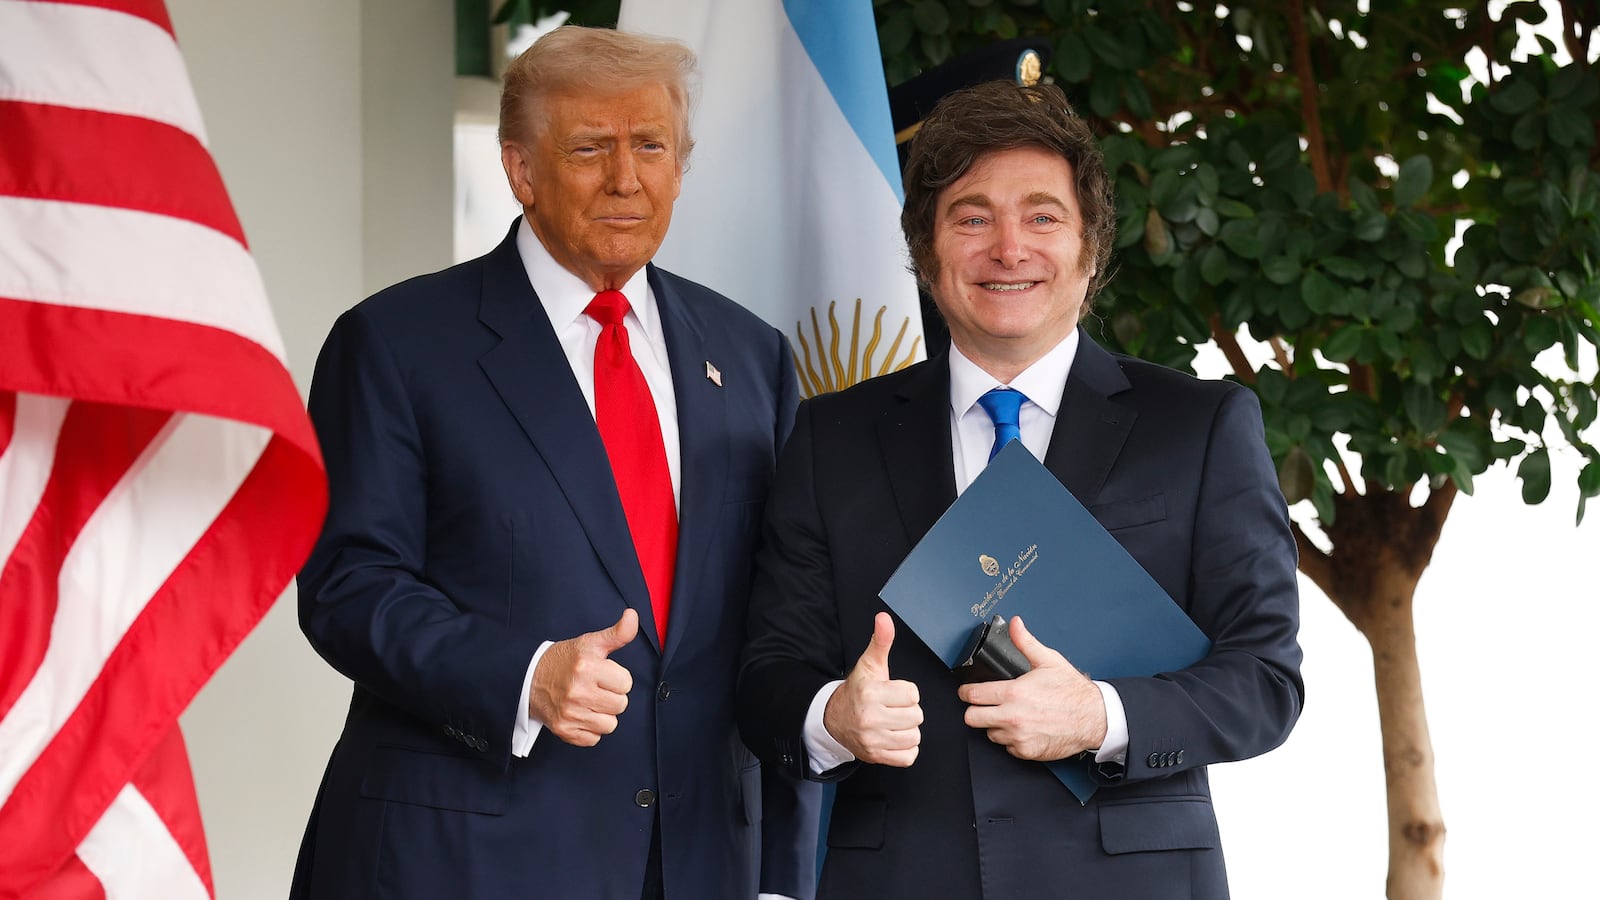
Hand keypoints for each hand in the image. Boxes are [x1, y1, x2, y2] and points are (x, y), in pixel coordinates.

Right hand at [529, 608, 637, 746]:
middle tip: (595, 687)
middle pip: (620, 705)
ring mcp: (570, 713)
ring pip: (610, 724)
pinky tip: (580, 714)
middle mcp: (578, 691)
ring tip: (588, 701)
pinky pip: (594, 738)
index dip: (617, 678)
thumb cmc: (564, 660)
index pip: (626, 683)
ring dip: (602, 714)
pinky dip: (589, 729)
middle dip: (611, 696)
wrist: (528, 678)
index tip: (603, 674)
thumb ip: (617, 633)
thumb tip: (633, 616)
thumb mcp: (590, 643)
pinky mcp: (563, 730)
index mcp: (587, 667)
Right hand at [822, 612, 922, 766]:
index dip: (906, 692)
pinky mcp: (875, 756)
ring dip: (908, 730)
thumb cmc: (858, 690)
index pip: (912, 694)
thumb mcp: (869, 665)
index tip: (893, 692)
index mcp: (870, 693)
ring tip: (893, 722)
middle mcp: (870, 718)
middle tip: (892, 708)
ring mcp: (872, 740)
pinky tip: (894, 737)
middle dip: (908, 711)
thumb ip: (881, 641)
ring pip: (914, 736)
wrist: (834, 718)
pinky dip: (905, 749)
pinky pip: (909, 757)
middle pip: (916, 716)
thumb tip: (884, 618)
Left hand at [958, 615, 1106, 760]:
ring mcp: (1018, 736)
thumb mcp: (1048, 660)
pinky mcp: (1026, 751)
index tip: (967, 692)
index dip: (966, 692)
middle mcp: (1012, 716)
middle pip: (972, 718)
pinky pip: (1007, 747)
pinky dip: (1012, 740)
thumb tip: (1015, 624)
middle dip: (975, 710)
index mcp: (1013, 693)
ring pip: (989, 733)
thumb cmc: (1072, 691)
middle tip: (984, 706)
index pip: (972, 695)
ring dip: (995, 725)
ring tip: (1010, 716)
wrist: (1094, 718)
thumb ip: (1025, 642)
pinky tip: (1023, 728)